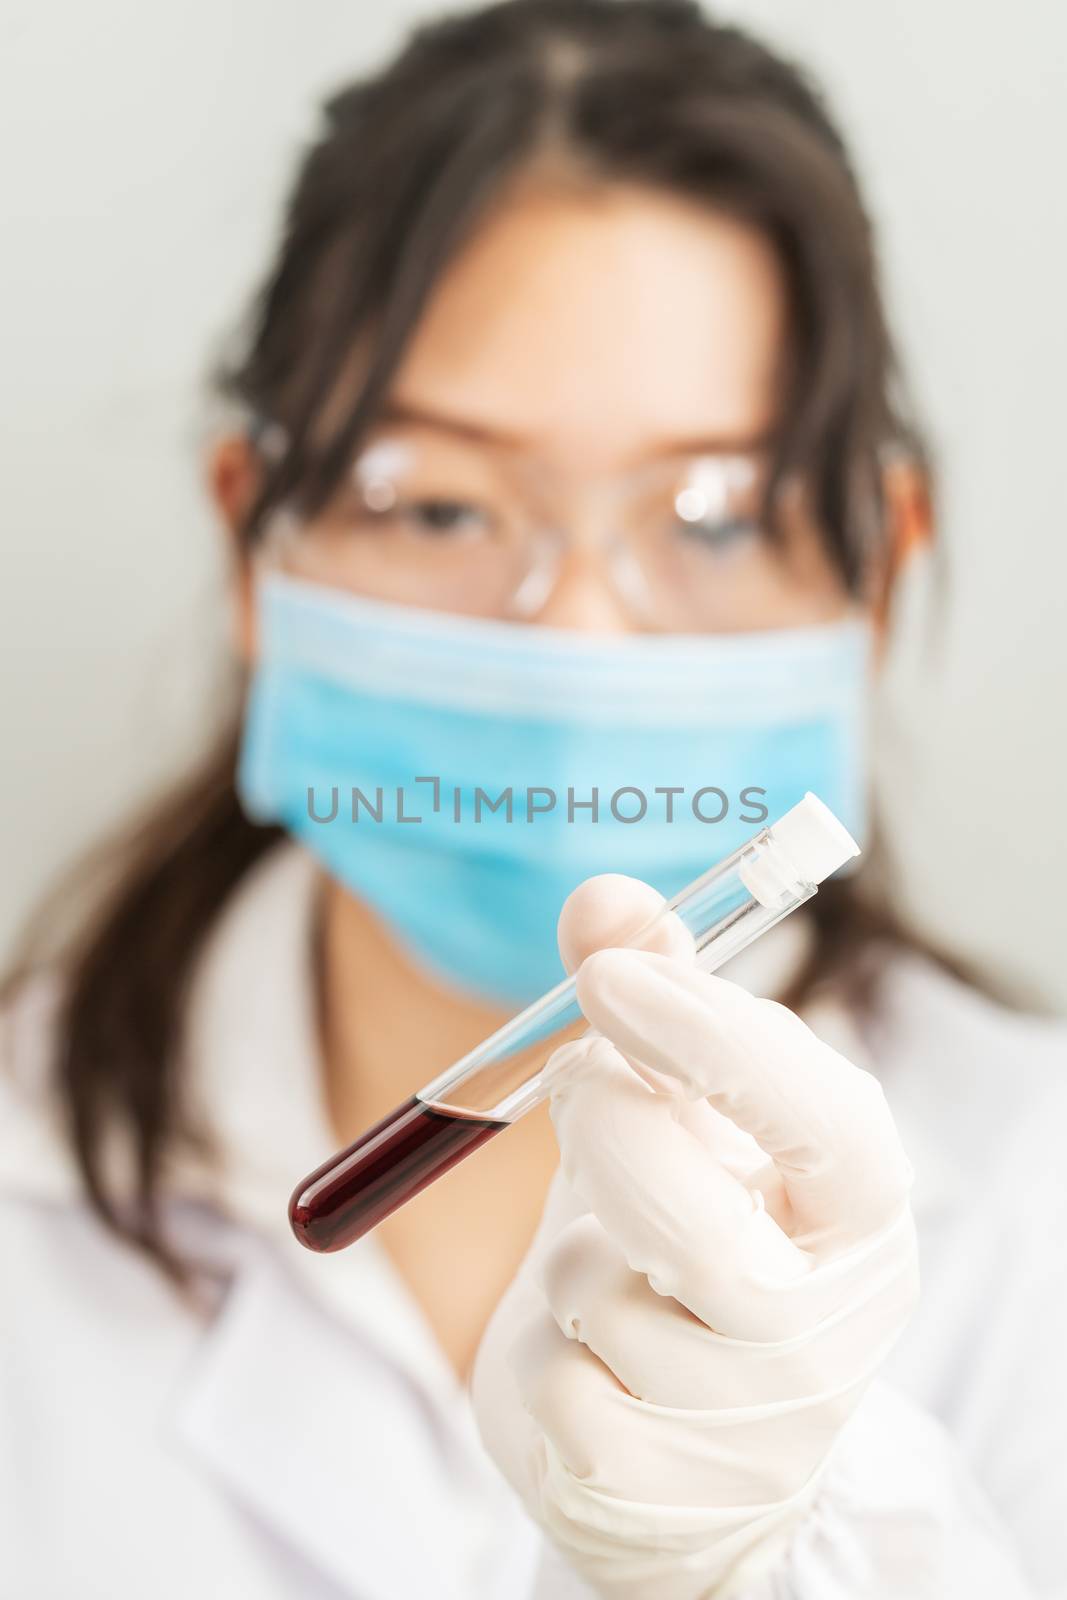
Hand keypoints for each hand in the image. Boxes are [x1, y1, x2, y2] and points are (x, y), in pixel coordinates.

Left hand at [472, 874, 918, 1598]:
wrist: (691, 1455)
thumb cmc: (689, 1245)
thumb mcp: (683, 1117)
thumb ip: (653, 1000)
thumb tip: (605, 898)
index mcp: (859, 1212)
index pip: (822, 1121)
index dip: (713, 1037)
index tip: (609, 973)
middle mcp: (828, 1323)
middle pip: (699, 1223)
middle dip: (608, 1133)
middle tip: (572, 1079)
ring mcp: (752, 1423)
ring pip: (602, 1298)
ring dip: (567, 1256)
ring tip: (601, 1263)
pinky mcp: (661, 1493)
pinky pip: (555, 1386)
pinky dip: (542, 1350)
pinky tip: (586, 1359)